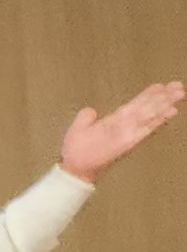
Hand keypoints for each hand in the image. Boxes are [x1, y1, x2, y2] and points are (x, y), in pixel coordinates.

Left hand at [61, 80, 186, 181]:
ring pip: (150, 116)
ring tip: (178, 95)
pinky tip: (170, 112)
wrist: (75, 166)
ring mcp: (128, 133)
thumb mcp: (79, 128)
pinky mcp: (128, 142)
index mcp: (114, 120)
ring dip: (164, 105)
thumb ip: (86, 118)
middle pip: (147, 108)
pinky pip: (145, 129)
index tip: (161, 85)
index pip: (135, 105)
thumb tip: (91, 110)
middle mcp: (125, 125)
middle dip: (163, 97)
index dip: (147, 95)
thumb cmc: (77, 149)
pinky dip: (158, 120)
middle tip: (179, 86)